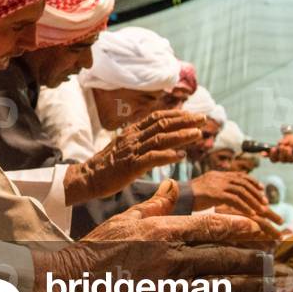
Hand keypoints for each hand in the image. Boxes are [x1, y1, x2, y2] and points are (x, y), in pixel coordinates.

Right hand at [22, 181, 274, 291]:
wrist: (73, 289)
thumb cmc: (96, 251)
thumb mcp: (124, 219)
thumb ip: (154, 203)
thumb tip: (172, 183)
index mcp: (162, 230)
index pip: (210, 225)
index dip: (238, 226)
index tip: (257, 228)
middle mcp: (172, 257)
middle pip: (226, 257)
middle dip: (253, 260)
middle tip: (272, 261)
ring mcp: (173, 288)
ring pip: (226, 286)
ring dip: (252, 287)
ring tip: (270, 287)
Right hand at [63, 110, 203, 204]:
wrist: (89, 177)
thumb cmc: (108, 165)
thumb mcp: (125, 146)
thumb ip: (141, 140)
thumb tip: (160, 138)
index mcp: (132, 131)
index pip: (157, 117)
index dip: (177, 114)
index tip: (193, 114)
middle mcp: (133, 137)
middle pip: (163, 124)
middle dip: (185, 121)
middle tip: (203, 119)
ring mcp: (132, 150)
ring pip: (161, 139)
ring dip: (181, 135)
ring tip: (198, 134)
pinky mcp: (131, 166)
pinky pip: (152, 158)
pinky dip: (168, 156)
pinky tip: (181, 156)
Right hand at [192, 170, 278, 222]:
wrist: (176, 197)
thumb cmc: (188, 197)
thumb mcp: (205, 190)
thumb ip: (217, 190)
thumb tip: (227, 196)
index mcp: (217, 175)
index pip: (239, 175)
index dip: (252, 182)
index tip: (261, 189)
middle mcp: (218, 177)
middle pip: (243, 182)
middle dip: (256, 193)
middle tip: (266, 202)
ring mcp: (216, 184)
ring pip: (241, 191)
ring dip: (253, 201)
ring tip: (262, 210)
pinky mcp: (215, 193)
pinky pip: (234, 199)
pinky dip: (245, 207)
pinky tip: (251, 214)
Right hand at [267, 134, 292, 162]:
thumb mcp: (288, 138)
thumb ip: (283, 140)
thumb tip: (280, 143)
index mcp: (276, 152)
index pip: (269, 155)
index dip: (265, 155)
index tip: (262, 153)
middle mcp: (280, 157)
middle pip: (274, 160)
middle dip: (275, 154)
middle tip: (280, 147)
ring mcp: (287, 159)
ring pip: (283, 160)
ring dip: (285, 154)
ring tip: (288, 148)